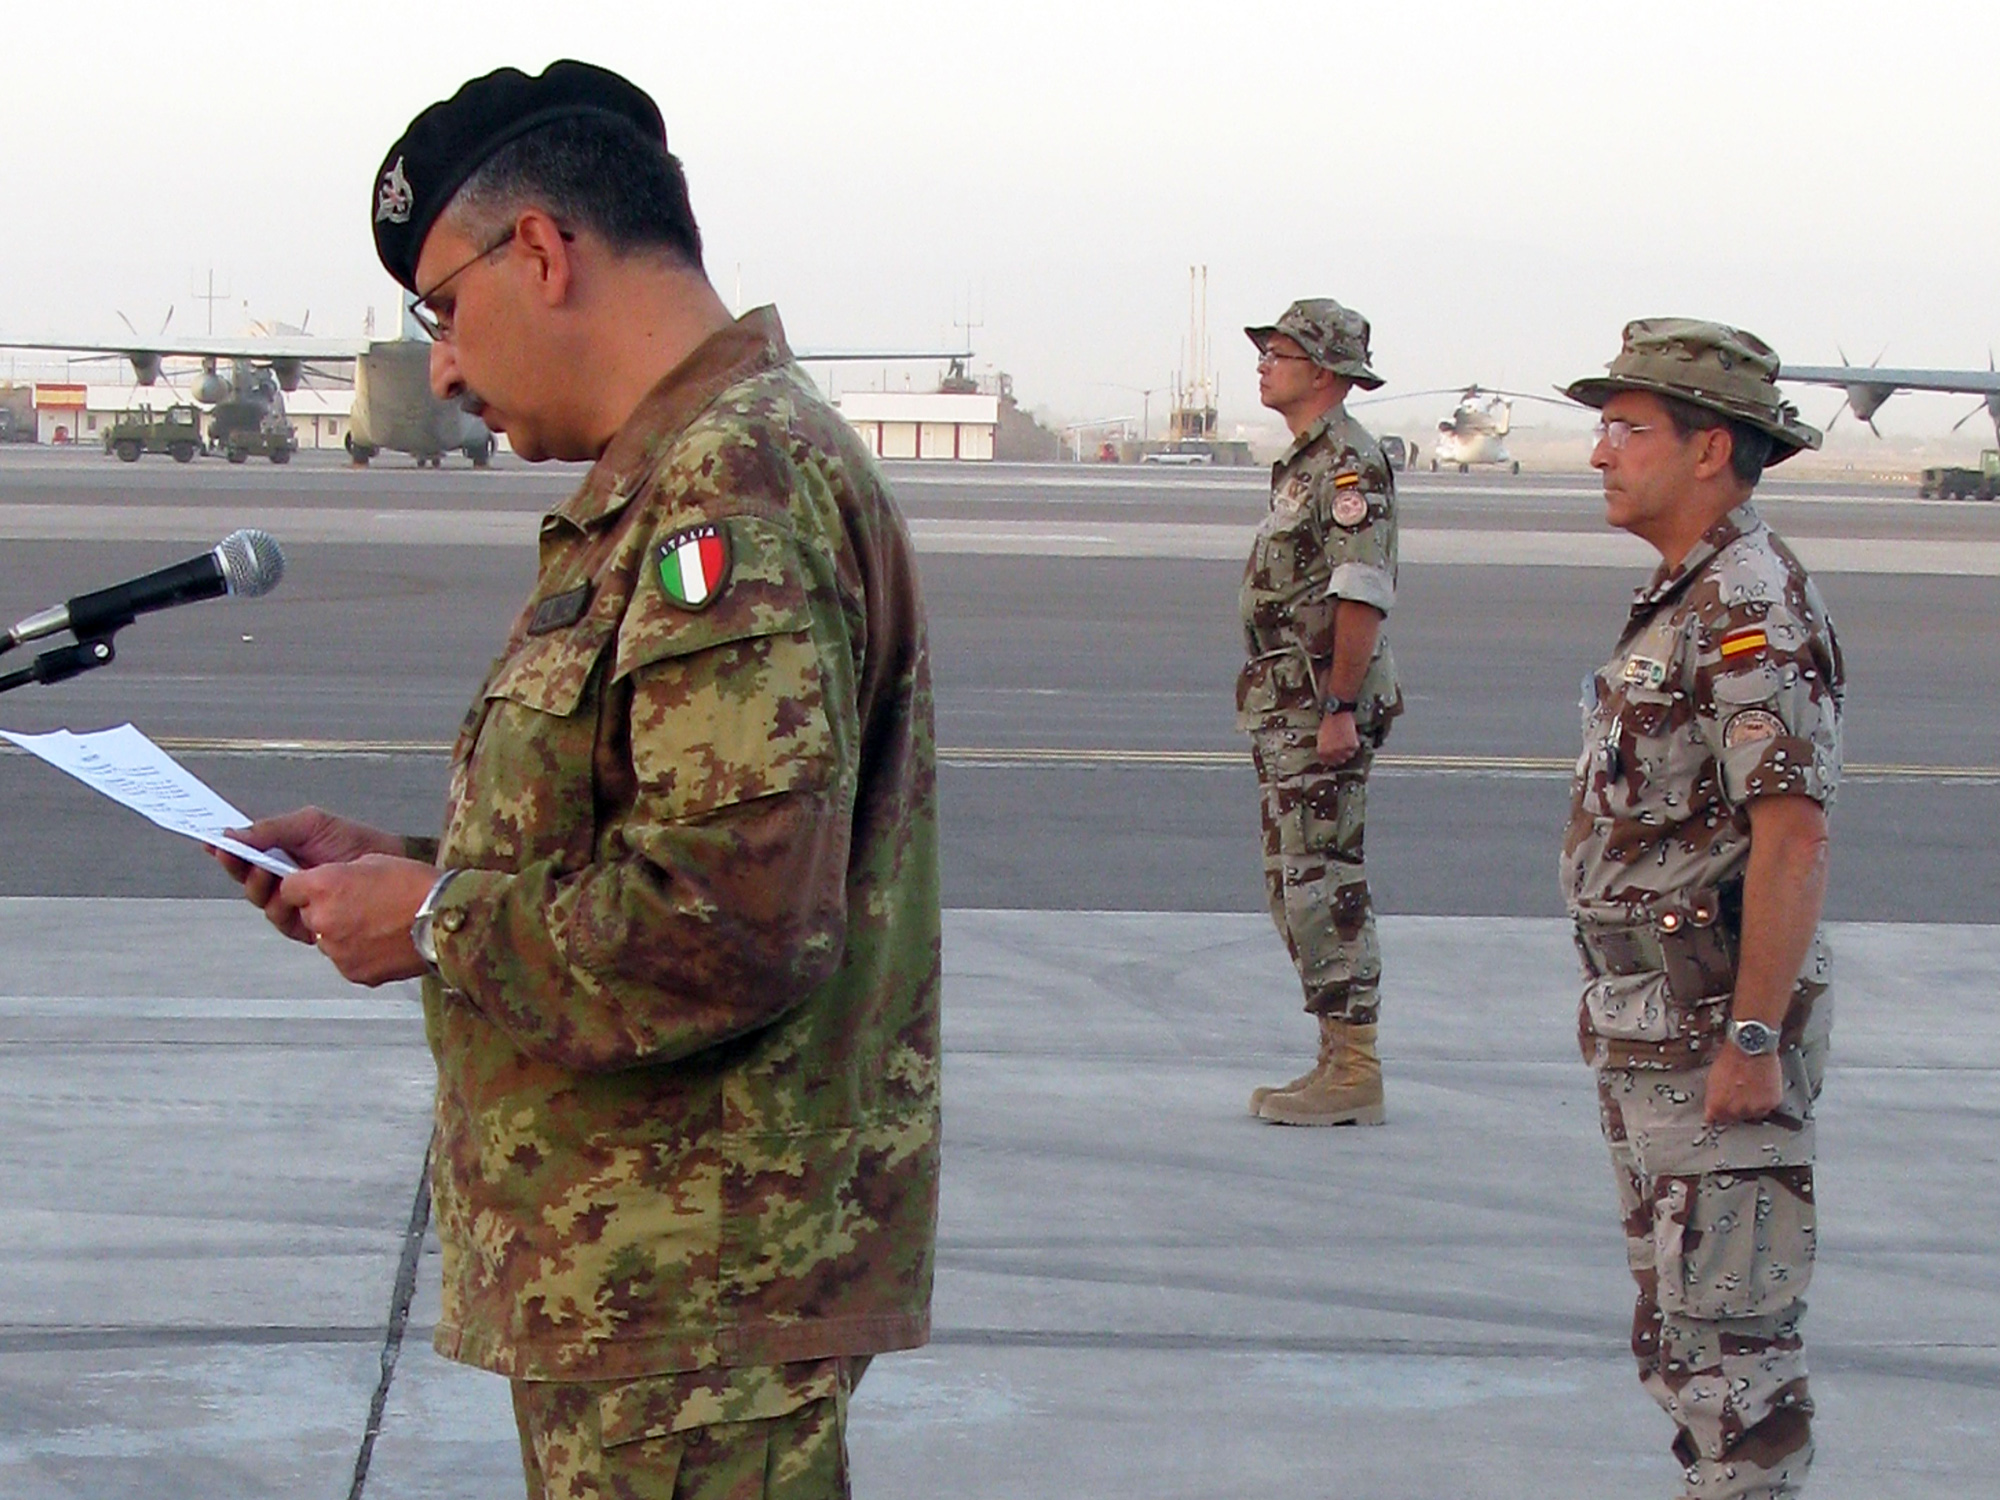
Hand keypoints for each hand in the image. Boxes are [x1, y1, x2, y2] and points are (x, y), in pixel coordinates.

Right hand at [209, 806, 405, 943]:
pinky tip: (296, 902)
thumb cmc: (353, 841)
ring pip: (264, 904)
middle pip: (246, 882)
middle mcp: (282, 879)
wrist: (389, 864)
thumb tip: (230, 833)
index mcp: (278, 853)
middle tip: (250, 861)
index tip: (213, 844)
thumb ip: (271, 829)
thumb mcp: (310, 825)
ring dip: (266, 890)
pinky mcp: (309, 922)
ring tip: (278, 877)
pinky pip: (286, 924)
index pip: (242, 855)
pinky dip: (288, 912)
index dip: (225, 851)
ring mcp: (295, 902)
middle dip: (243, 871)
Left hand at [279, 854, 441, 985]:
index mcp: (324, 887)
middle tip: (359, 905)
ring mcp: (336, 949)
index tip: (312, 888)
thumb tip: (330, 885)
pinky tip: (384, 940)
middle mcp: (323, 919)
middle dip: (326, 910)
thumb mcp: (373, 861)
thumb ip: (341, 874)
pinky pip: (346, 959)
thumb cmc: (417, 887)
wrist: (445, 919)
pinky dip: (359, 952)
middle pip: (307, 915)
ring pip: (327, 939)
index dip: (303, 887)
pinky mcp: (352, 971)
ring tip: (378, 924)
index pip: (288, 888)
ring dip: (343, 933)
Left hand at [1316, 710, 1360, 767]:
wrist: (1337, 713)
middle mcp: (1332, 753)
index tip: (1335, 757)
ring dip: (1349, 749)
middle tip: (1343, 749)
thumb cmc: (1328, 722)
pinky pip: (1355, 747)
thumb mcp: (1322, 737)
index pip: (1328, 762)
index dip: (1332, 759)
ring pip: (1349, 755)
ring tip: (1347, 740)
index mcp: (1322, 752)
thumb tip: (1329, 755)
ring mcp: (1342, 750)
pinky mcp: (1352, 745)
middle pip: (1339, 761)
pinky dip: (1354, 742)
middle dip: (1341, 755)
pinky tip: (1351, 736)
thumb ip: (1325, 748)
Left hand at [1704, 1043, 1783, 1123]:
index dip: (1718, 1112)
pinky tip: (1760, 1087)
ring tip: (1750, 1087)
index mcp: (1717, 1106)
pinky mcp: (1770, 1104)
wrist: (1751, 1046)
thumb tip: (1713, 1107)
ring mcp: (1754, 1109)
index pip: (1715, 1120)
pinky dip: (1764, 1100)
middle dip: (1734, 1108)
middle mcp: (1735, 1111)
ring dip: (1751, 1105)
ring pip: (1752, 1114)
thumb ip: (1713, 1097)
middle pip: (1734, 1118)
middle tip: (1738, 1093)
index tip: (1721, 1110)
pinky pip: (1766, 1108)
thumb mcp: (1713, 1079)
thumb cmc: (1731, 1058)